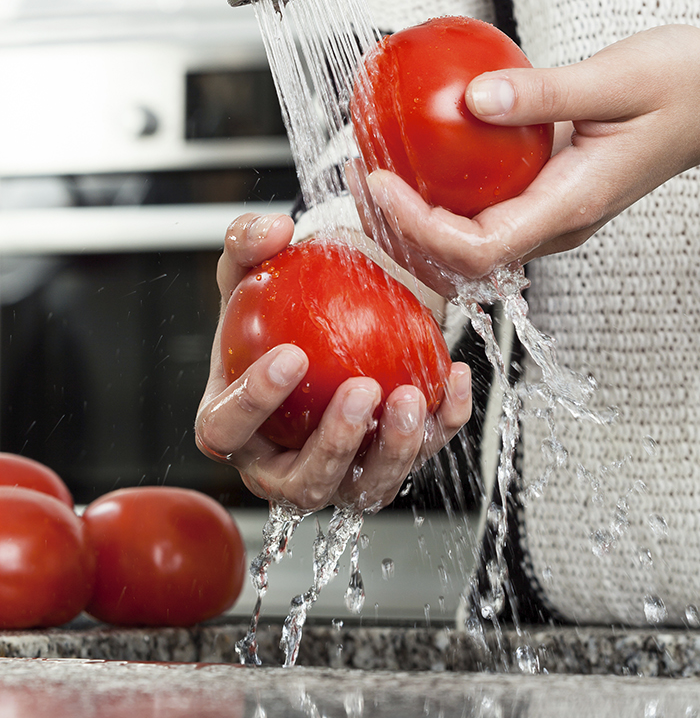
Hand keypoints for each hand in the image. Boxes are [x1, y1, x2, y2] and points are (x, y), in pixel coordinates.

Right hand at [195, 213, 471, 512]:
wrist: (328, 321)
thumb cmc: (277, 311)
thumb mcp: (253, 268)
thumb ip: (249, 242)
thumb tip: (273, 230)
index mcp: (231, 425)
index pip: (226, 428)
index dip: (253, 403)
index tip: (292, 356)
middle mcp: (282, 466)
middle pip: (302, 481)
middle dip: (333, 444)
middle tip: (363, 389)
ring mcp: (338, 476)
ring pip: (364, 488)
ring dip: (393, 450)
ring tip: (412, 397)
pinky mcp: (388, 466)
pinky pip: (422, 454)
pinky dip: (443, 424)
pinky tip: (454, 380)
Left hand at [353, 24, 699, 284]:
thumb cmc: (687, 87)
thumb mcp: (617, 78)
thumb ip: (544, 93)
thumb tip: (471, 99)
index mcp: (573, 206)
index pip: (480, 247)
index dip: (419, 227)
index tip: (378, 182)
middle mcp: (559, 223)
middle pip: (461, 257)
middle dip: (399, 230)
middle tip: (351, 176)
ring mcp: (554, 215)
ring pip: (468, 240)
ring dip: (414, 217)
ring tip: (368, 169)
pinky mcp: (550, 195)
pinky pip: (485, 208)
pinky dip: (442, 193)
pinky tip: (417, 153)